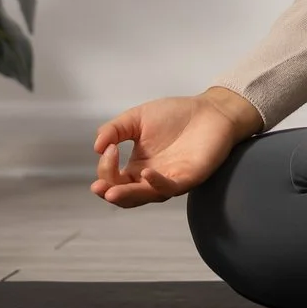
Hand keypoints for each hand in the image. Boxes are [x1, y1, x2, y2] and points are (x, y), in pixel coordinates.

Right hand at [90, 87, 261, 207]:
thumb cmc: (175, 115)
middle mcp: (151, 179)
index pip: (114, 180)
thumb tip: (96, 147)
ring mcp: (170, 180)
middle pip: (127, 197)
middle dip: (111, 194)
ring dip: (128, 195)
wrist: (211, 110)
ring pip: (146, 196)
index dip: (106, 169)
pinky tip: (145, 173)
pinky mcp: (189, 177)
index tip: (109, 148)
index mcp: (137, 168)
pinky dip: (157, 183)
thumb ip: (114, 130)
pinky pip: (171, 188)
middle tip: (99, 187)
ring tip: (112, 191)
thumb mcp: (136, 119)